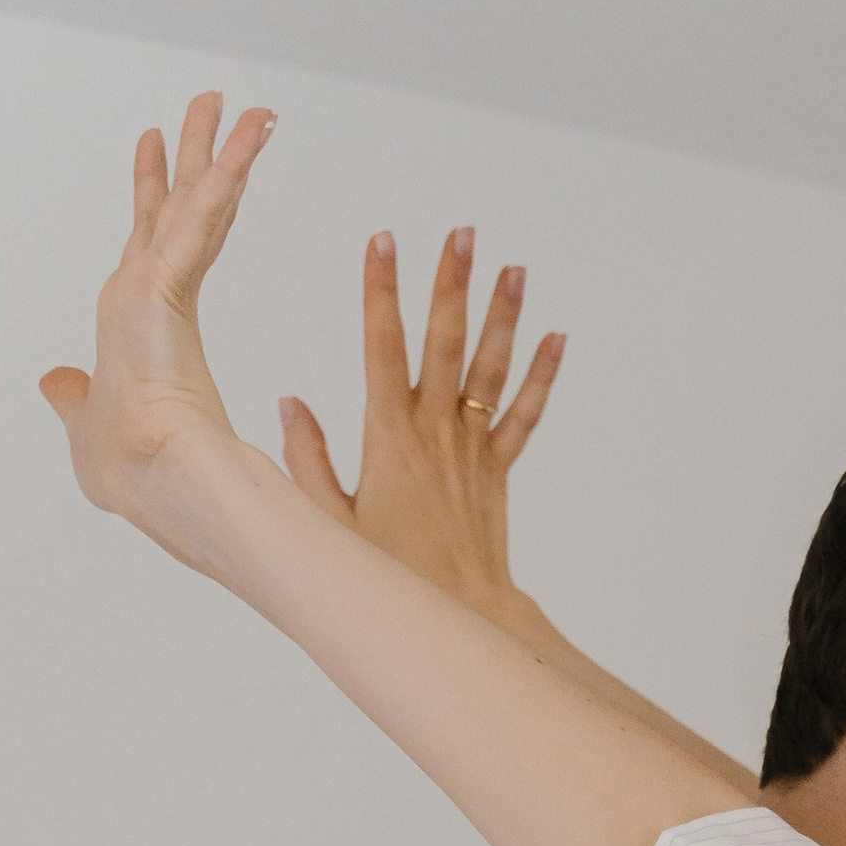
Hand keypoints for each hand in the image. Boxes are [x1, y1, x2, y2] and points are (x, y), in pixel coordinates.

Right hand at [39, 92, 276, 543]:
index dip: (160, 194)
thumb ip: (79, 400)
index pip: (158, 240)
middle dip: (192, 153)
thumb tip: (58, 385)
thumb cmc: (131, 461)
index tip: (163, 157)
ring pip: (196, 202)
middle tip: (209, 105)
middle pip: (175, 205)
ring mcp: (153, 283)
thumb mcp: (95, 424)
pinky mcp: (163, 283)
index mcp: (139, 317)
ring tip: (241, 104)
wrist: (155, 475)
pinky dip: (228, 173)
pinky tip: (251, 137)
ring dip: (220, 149)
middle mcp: (144, 290)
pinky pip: (206, 215)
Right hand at [281, 227, 563, 618]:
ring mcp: (471, 447)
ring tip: (512, 266)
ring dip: (502, 316)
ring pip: (489, 369)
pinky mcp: (497, 469)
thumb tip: (290, 400)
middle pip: (444, 344)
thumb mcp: (330, 520)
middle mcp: (435, 431)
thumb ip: (308, 457)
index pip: (382, 347)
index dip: (382, 292)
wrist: (460, 612)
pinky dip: (541, 376)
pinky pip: (523, 415)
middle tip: (462, 233)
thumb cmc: (390, 574)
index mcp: (388, 436)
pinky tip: (556, 338)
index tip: (381, 241)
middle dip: (450, 285)